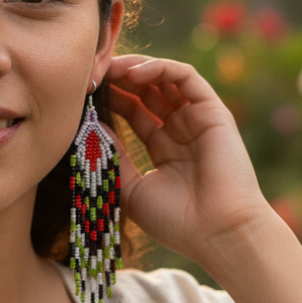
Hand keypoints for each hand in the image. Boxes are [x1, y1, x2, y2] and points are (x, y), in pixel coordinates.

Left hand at [106, 55, 273, 264]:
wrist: (218, 234)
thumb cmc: (176, 221)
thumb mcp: (130, 188)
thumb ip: (111, 157)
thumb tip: (88, 127)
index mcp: (164, 149)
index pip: (133, 111)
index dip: (110, 97)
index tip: (82, 93)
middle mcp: (181, 130)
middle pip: (146, 91)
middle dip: (119, 78)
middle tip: (92, 72)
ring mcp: (197, 120)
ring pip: (165, 79)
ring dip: (135, 68)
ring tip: (108, 68)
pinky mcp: (213, 112)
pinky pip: (186, 77)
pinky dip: (160, 68)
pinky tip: (134, 74)